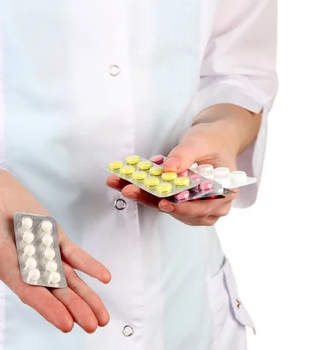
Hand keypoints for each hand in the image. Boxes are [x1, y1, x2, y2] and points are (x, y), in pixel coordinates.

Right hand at [0, 164, 111, 332]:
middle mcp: (22, 261)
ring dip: (84, 295)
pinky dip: (87, 264)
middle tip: (94, 325)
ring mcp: (37, 247)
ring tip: (101, 316)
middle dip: (73, 307)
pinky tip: (103, 277)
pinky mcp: (47, 231)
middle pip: (52, 289)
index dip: (46, 306)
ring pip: (66, 276)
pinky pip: (71, 251)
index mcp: (1, 262)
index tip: (66, 324)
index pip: (27, 289)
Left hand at [107, 121, 240, 225]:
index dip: (183, 208)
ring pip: (169, 208)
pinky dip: (145, 194)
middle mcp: (213, 204)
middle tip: (129, 190)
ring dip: (145, 198)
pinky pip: (162, 201)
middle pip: (181, 210)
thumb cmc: (212, 140)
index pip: (204, 206)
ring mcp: (196, 206)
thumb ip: (185, 155)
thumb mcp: (199, 142)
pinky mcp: (181, 203)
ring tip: (124, 186)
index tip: (163, 204)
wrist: (213, 140)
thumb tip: (168, 168)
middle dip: (152, 200)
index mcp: (225, 191)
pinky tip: (128, 184)